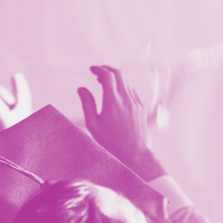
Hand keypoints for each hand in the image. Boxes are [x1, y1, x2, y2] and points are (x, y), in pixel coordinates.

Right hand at [0, 73, 32, 139]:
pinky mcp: (3, 144)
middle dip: (3, 96)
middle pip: (11, 104)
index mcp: (23, 113)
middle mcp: (18, 121)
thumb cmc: (19, 142)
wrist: (21, 166)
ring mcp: (10, 132)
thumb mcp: (7, 123)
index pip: (22, 95)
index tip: (17, 75)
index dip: (19, 85)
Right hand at [78, 66, 164, 180]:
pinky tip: (116, 94)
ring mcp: (135, 103)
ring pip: (126, 82)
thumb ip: (87, 104)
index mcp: (113, 101)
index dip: (99, 69)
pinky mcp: (141, 108)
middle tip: (97, 72)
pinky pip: (132, 91)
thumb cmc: (112, 142)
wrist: (134, 152)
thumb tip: (82, 89)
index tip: (92, 69)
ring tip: (104, 83)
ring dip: (115, 79)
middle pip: (119, 74)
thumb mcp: (93, 124)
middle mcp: (126, 99)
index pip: (107, 76)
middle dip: (107, 70)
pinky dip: (123, 87)